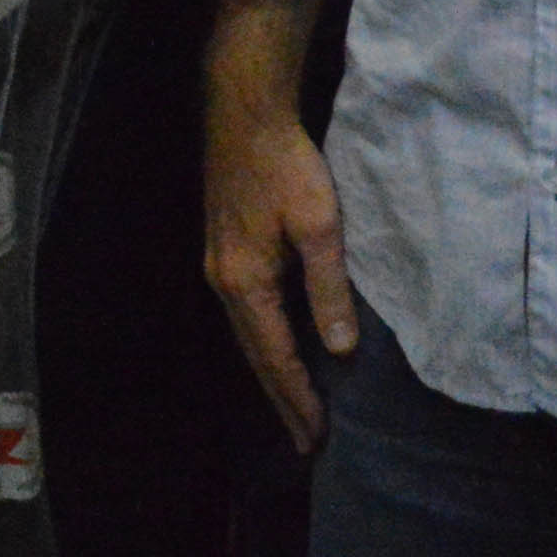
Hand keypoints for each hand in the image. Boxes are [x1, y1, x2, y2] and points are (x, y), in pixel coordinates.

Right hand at [204, 0, 355, 445]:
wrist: (244, 113)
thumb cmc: (286, 165)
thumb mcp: (318, 225)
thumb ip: (328, 288)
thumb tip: (338, 349)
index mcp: (246, 282)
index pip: (275, 356)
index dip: (299, 397)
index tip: (319, 436)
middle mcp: (223, 281)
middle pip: (254, 355)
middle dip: (282, 399)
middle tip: (306, 443)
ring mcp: (218, 265)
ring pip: (247, 336)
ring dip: (272, 375)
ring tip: (295, 409)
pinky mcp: (224, 249)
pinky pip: (246, 315)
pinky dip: (264, 344)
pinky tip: (279, 350)